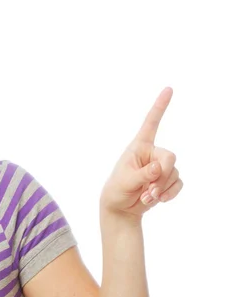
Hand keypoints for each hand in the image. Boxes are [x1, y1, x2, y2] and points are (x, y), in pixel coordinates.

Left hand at [100, 87, 182, 218]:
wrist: (120, 208)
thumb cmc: (117, 189)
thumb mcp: (126, 181)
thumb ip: (143, 174)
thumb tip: (159, 168)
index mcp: (138, 146)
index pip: (151, 123)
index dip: (160, 106)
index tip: (168, 89)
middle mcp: (152, 154)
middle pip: (170, 157)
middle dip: (162, 176)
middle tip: (149, 190)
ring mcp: (161, 167)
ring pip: (174, 173)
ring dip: (162, 188)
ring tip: (147, 197)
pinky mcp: (167, 180)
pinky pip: (178, 184)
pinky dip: (169, 194)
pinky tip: (157, 201)